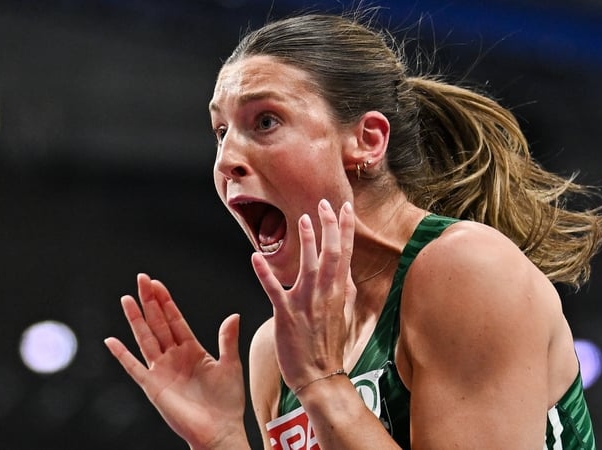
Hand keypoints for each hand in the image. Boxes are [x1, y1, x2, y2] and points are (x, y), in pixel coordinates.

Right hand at [104, 274, 246, 449]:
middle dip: (150, 301)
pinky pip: (134, 368)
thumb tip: (233, 315)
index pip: (175, 320)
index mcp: (192, 350)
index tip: (158, 283)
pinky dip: (122, 355)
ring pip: (145, 339)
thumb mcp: (230, 365)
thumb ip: (227, 340)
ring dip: (136, 319)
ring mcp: (162, 371)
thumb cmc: (227, 402)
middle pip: (158, 323)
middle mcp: (174, 357)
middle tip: (141, 279)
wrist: (220, 430)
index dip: (166, 302)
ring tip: (126, 299)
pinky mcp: (153, 387)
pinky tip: (112, 341)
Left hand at [251, 199, 355, 390]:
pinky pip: (274, 290)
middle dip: (329, 226)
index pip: (345, 254)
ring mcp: (306, 303)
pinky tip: (255, 257)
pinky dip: (264, 273)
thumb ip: (344, 292)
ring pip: (308, 266)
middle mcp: (325, 294)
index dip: (344, 229)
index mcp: (338, 293)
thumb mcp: (343, 316)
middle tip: (324, 203)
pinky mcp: (286, 315)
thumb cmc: (328, 347)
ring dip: (307, 242)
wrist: (320, 376)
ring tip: (302, 219)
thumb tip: (346, 274)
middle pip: (331, 254)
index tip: (344, 207)